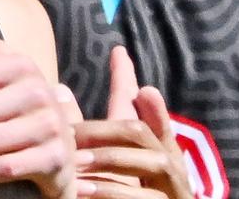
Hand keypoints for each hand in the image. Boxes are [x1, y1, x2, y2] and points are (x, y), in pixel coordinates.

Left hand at [73, 47, 193, 198]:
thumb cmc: (133, 192)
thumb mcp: (114, 159)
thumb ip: (99, 128)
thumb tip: (66, 87)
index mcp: (157, 145)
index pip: (141, 106)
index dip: (128, 81)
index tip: (117, 53)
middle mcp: (169, 160)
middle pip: (139, 132)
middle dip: (104, 130)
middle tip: (68, 133)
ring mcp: (172, 185)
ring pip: (142, 163)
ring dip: (106, 162)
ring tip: (74, 164)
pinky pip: (139, 196)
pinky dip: (110, 192)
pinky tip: (81, 192)